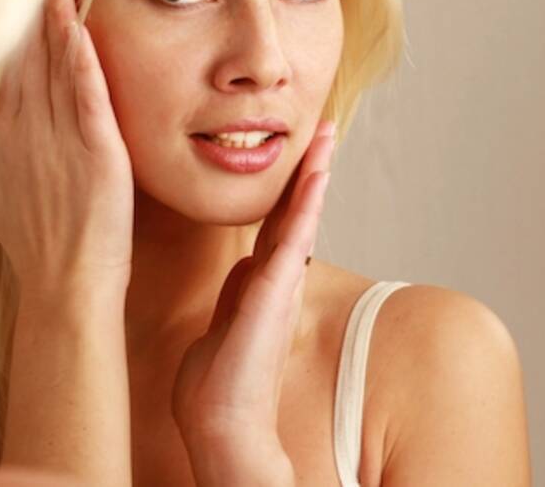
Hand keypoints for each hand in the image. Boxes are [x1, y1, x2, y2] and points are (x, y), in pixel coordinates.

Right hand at [0, 0, 132, 302]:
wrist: (65, 286)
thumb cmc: (31, 238)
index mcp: (9, 133)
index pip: (11, 65)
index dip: (13, 22)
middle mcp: (31, 130)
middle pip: (30, 57)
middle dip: (31, 6)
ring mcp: (61, 141)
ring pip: (57, 69)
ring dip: (56, 21)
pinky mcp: (97, 154)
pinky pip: (87, 99)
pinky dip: (82, 63)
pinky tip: (78, 30)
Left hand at [171, 120, 337, 485]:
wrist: (219, 418)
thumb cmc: (218, 378)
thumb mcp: (226, 317)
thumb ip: (239, 288)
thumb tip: (245, 261)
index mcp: (263, 281)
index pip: (280, 220)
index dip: (292, 185)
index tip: (303, 150)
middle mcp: (279, 277)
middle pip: (299, 210)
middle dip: (313, 167)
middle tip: (326, 127)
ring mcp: (281, 283)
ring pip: (303, 217)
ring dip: (315, 175)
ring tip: (327, 136)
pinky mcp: (276, 291)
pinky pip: (295, 238)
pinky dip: (308, 205)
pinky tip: (317, 176)